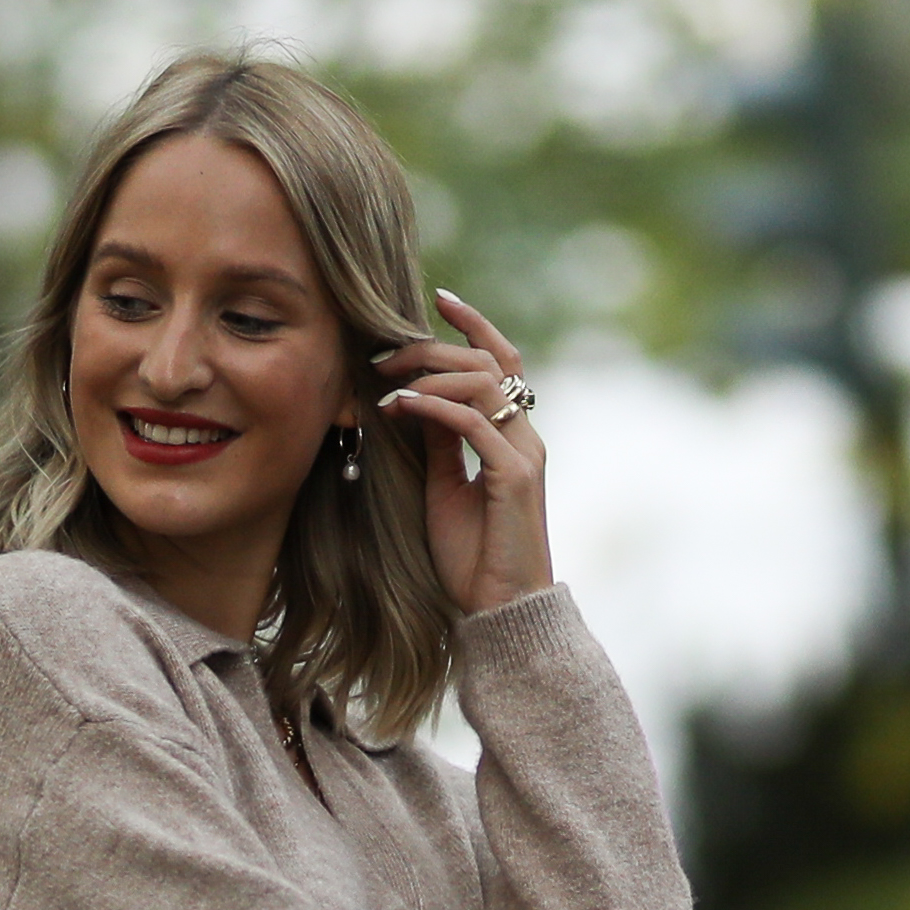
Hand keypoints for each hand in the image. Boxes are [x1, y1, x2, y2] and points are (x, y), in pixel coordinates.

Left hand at [368, 291, 551, 618]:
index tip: (439, 299)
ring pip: (482, 383)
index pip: (502, 362)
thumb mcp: (444, 488)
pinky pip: (472, 423)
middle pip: (487, 362)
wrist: (499, 611)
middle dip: (432, 347)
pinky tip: (399, 408)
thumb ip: (438, 443)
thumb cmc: (472, 559)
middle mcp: (525, 437)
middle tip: (384, 352)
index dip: (474, 326)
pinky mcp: (514, 476)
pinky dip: (433, 407)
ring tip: (385, 383)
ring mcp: (523, 455)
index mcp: (513, 437)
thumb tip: (415, 400)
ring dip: (428, 374)